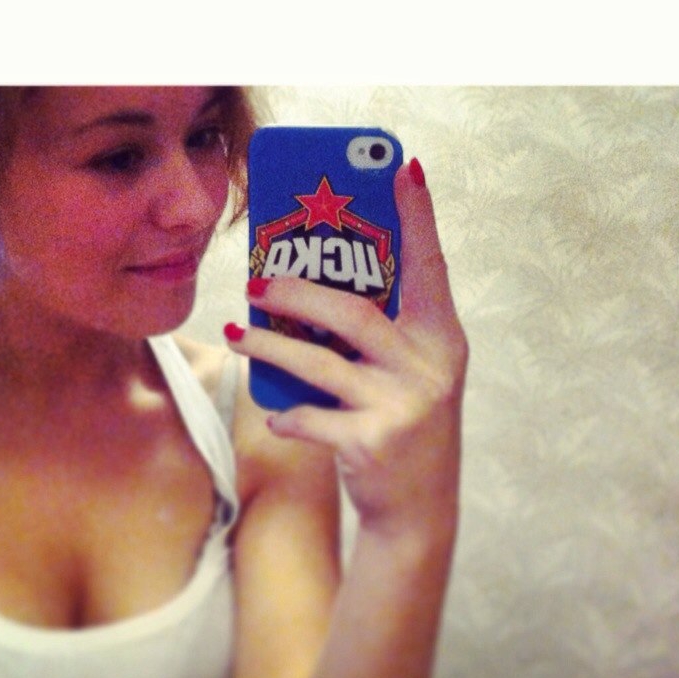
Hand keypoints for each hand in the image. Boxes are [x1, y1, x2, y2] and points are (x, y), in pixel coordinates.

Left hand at [226, 158, 466, 533]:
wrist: (419, 509)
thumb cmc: (406, 427)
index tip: (403, 168)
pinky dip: (288, 416)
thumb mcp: (410, 375)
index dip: (417, 216)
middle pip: (353, 311)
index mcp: (441, 339)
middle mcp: (429, 366)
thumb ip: (380, 337)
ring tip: (237, 334)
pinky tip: (277, 416)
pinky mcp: (372, 441)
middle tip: (256, 282)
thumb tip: (311, 293)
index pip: (430, 265)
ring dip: (269, 347)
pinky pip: (312, 419)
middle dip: (296, 291)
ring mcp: (402, 404)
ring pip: (320, 362)